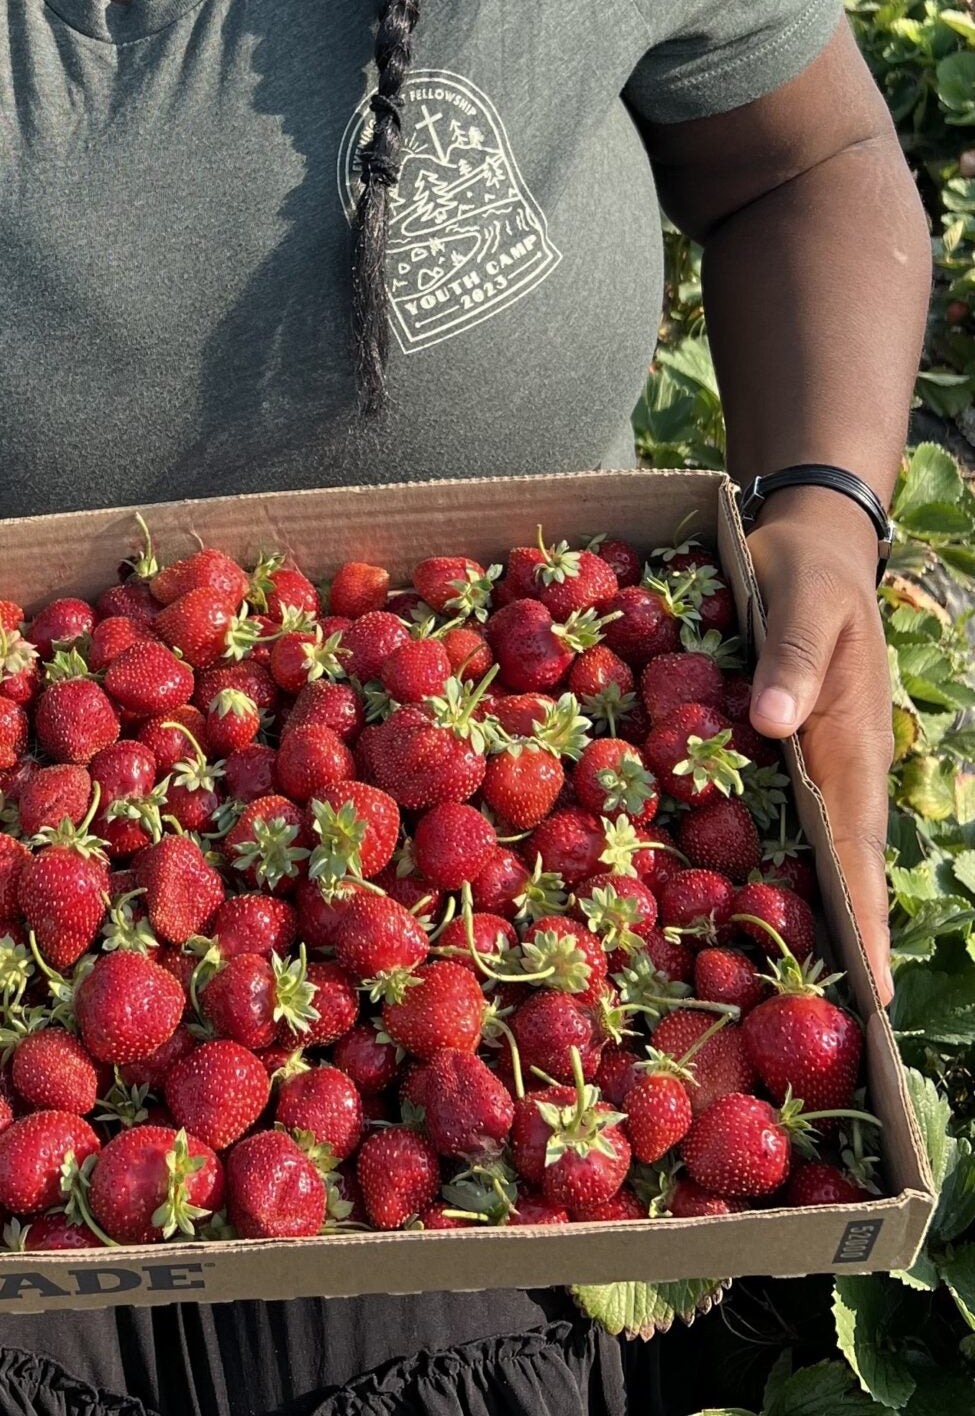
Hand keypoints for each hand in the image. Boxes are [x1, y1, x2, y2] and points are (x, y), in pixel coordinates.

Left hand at [746, 490, 893, 1004]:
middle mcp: (834, 776)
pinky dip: (749, 864)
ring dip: (789, 919)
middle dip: (828, 951)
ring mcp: (806, 771)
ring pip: (799, 858)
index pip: (861, 855)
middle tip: (812, 1036)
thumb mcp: (804, 599)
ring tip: (760, 1004)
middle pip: (835, 878)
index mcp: (851, 751)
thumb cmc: (808, 572)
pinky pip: (765, 821)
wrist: (809, 542)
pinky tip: (711, 906)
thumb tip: (777, 725)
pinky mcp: (774, 757)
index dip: (864, 926)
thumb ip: (791, 657)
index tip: (866, 999)